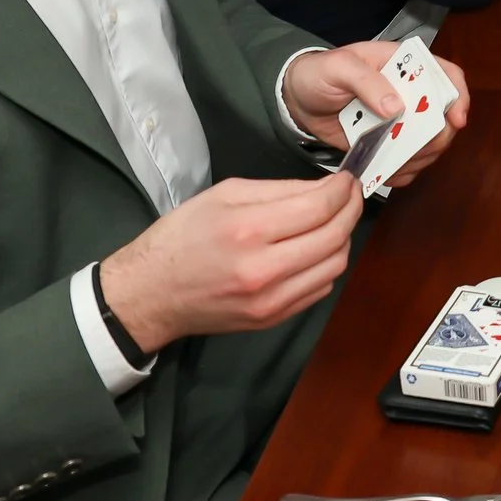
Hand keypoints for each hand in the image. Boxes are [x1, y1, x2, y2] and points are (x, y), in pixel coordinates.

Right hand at [98, 174, 364, 354]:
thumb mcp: (222, 196)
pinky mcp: (274, 319)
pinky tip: (314, 250)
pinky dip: (326, 265)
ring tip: (332, 221)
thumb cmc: (181, 237)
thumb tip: (324, 188)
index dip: (342, 190)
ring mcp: (271, 300)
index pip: (319, 207)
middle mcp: (264, 269)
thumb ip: (279, 190)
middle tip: (349, 195)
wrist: (150, 295)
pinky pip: (320, 288)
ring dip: (342, 238)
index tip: (346, 180)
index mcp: (248, 230)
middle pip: (335, 236)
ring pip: (335, 265)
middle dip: (350, 210)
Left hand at [282, 42, 471, 184]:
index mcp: (403, 66)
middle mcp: (410, 94)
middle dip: (436, 136)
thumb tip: (396, 107)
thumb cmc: (318, 74)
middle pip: (444, 116)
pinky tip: (388, 173)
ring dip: (420, 158)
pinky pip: (408, 163)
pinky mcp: (388, 144)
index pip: (446, 75)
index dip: (458, 96)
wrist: (296, 100)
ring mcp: (401, 122)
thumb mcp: (337, 68)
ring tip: (396, 164)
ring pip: (430, 144)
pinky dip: (403, 172)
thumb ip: (366, 82)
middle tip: (417, 149)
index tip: (456, 120)